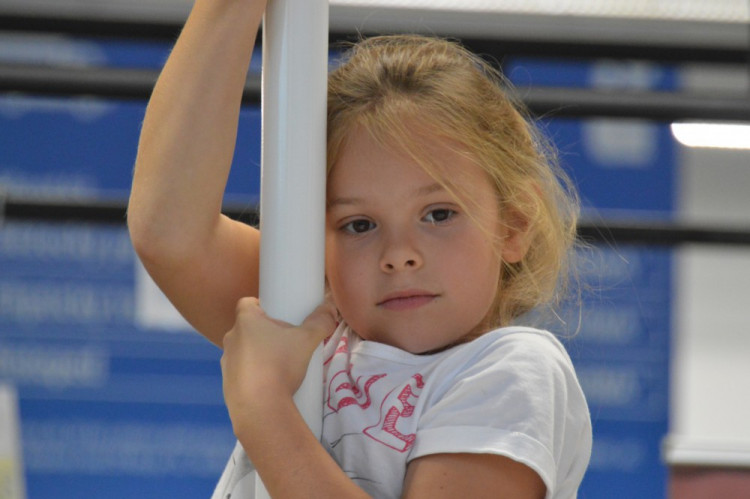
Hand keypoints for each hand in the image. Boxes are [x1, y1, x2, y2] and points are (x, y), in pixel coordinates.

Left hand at [220, 297, 336, 433]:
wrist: (260, 409)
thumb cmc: (280, 365)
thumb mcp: (307, 340)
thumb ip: (320, 322)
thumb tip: (330, 307)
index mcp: (245, 322)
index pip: (247, 302)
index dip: (261, 306)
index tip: (278, 315)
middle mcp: (231, 339)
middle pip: (247, 328)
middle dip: (265, 332)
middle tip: (286, 341)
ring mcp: (226, 362)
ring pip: (243, 350)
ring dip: (258, 354)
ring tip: (279, 366)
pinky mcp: (227, 384)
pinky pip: (241, 372)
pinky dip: (253, 375)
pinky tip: (270, 385)